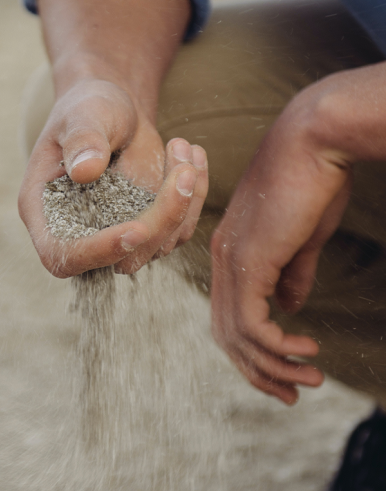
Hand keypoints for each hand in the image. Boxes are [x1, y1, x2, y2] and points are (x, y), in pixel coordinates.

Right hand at [18, 79, 207, 277]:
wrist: (113, 108)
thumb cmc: (88, 108)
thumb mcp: (82, 115)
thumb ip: (82, 140)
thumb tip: (86, 170)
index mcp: (44, 211)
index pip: (62, 254)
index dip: (96, 252)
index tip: (136, 229)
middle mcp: (78, 232)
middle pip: (120, 257)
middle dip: (160, 220)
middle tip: (183, 170)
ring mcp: (115, 234)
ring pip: (158, 247)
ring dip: (183, 202)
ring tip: (182, 146)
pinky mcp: (148, 228)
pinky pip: (179, 230)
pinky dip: (194, 196)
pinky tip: (191, 155)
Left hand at [210, 78, 357, 404]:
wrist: (313, 141)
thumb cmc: (312, 182)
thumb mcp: (301, 237)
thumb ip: (291, 274)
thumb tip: (290, 307)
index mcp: (231, 253)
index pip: (229, 314)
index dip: (252, 349)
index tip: (283, 373)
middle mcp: (222, 260)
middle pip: (226, 333)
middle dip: (257, 370)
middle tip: (291, 395)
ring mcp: (231, 261)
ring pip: (237, 335)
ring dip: (273, 365)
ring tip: (308, 380)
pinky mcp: (249, 262)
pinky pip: (252, 322)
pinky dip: (276, 346)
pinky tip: (306, 349)